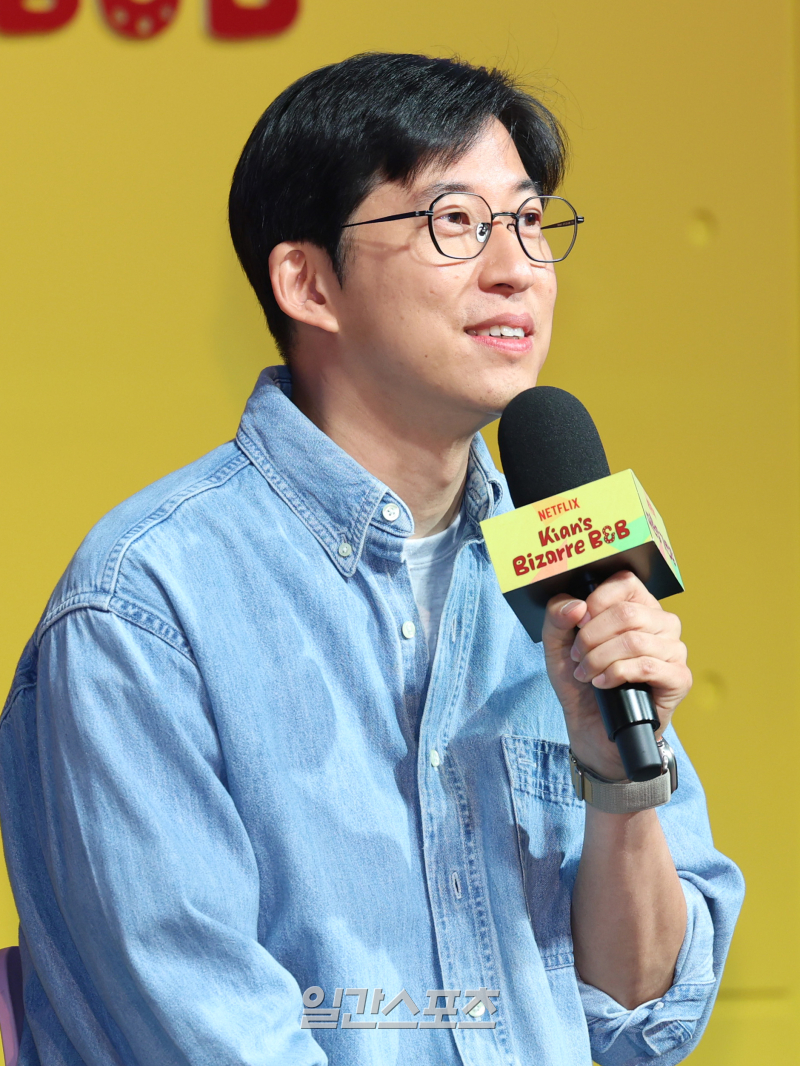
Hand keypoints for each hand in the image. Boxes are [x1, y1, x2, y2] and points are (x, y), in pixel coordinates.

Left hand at [542, 571, 691, 779]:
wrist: (592, 727)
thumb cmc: (580, 680)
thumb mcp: (557, 645)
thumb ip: (556, 617)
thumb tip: (576, 606)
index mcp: (637, 605)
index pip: (624, 582)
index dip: (596, 601)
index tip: (578, 623)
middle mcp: (661, 623)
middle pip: (627, 612)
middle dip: (591, 637)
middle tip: (578, 656)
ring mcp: (674, 650)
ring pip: (635, 640)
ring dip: (600, 659)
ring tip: (587, 673)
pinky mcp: (679, 678)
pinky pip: (649, 666)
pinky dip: (617, 674)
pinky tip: (604, 683)